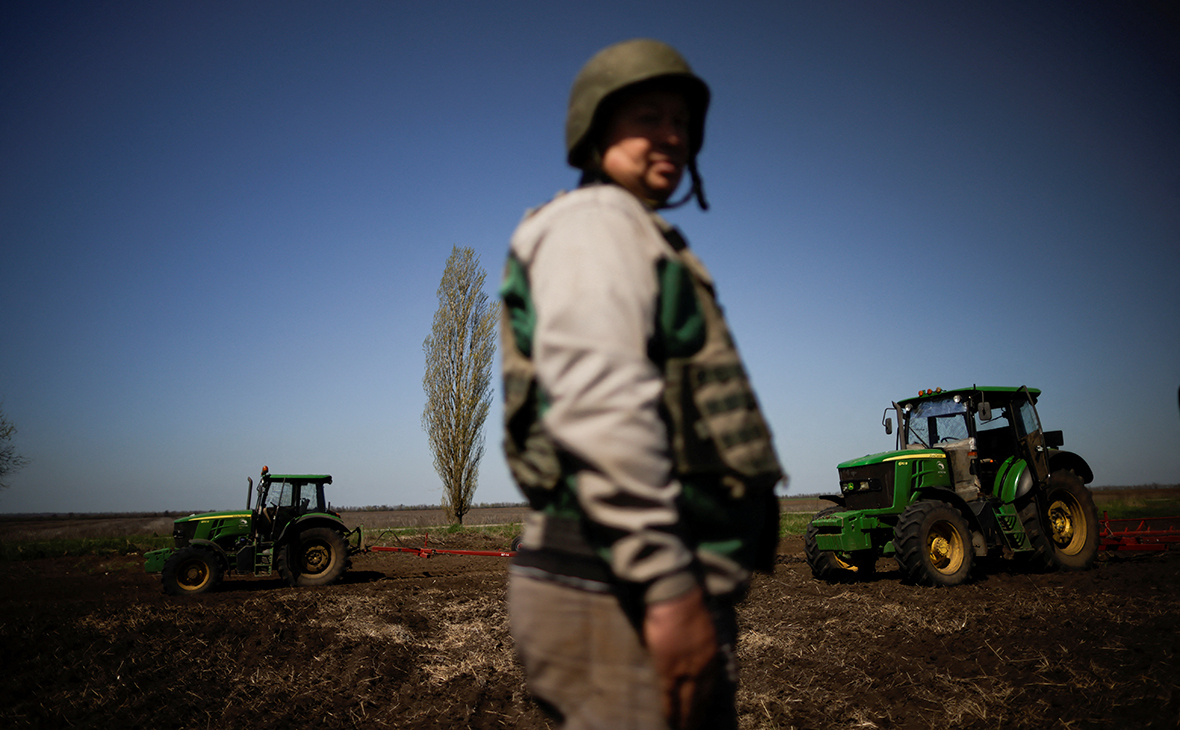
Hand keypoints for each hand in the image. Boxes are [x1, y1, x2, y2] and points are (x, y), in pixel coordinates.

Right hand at [643, 586, 718, 729]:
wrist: (677, 598)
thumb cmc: (687, 606)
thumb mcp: (702, 628)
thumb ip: (700, 645)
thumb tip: (694, 654)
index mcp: (712, 655)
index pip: (710, 684)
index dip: (706, 700)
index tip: (704, 711)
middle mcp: (703, 666)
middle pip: (702, 697)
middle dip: (699, 714)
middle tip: (695, 727)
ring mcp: (686, 669)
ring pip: (688, 700)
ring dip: (687, 718)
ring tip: (685, 729)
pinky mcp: (668, 669)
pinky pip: (669, 695)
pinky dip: (670, 709)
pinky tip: (669, 720)